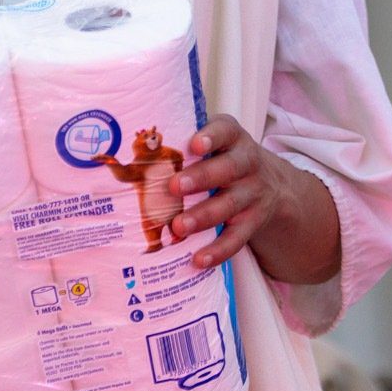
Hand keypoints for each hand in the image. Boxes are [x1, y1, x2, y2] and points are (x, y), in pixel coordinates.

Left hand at [166, 115, 297, 267]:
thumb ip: (180, 141)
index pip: (225, 131)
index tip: (194, 145)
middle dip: (201, 178)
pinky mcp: (253, 221)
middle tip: (174, 186)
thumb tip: (119, 157)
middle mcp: (247, 162)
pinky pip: (237, 237)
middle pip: (228, 168)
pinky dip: (219, 250)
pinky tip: (199, 259)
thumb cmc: (223, 158)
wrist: (272, 184)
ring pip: (230, 204)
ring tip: (179, 226)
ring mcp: (253, 193)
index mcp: (232, 137)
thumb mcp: (213, 142)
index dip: (211, 137)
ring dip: (203, 216)